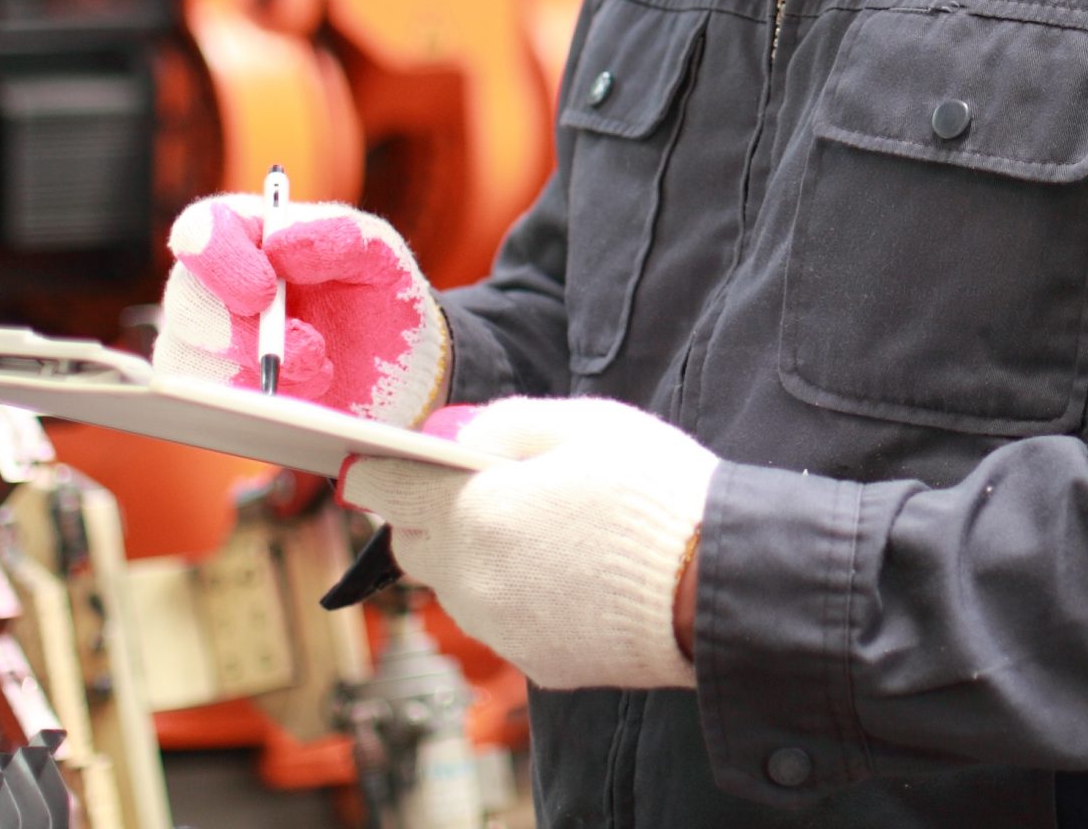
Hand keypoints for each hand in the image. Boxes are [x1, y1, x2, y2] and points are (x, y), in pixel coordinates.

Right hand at [153, 194, 447, 425]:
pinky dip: (256, 401)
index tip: (263, 290)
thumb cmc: (375, 294)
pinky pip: (209, 402)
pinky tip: (302, 392)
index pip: (202, 231)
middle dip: (241, 333)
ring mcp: (207, 341)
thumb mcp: (377, 253)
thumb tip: (280, 246)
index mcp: (248, 232)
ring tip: (319, 367)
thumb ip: (340, 236)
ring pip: (192, 360)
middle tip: (306, 349)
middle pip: (186, 303)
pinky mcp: (214, 390)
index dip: (220, 259)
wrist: (390, 369)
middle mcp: (214, 284)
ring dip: (259, 371)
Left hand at [341, 395, 715, 691]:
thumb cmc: (650, 492)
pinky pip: (502, 619)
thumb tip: (457, 436)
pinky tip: (566, 569)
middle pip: (414, 546)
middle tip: (472, 483)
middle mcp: (473, 581)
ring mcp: (503, 631)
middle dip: (427, 513)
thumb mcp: (581, 423)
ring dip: (473, 553)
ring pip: (456, 586)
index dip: (377, 470)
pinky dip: (515, 592)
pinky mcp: (538, 665)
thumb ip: (503, 422)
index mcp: (473, 513)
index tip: (373, 461)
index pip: (387, 492)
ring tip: (534, 524)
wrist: (713, 586)